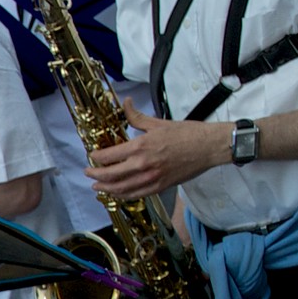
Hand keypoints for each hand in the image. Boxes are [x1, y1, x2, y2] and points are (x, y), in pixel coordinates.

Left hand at [86, 101, 227, 199]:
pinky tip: (117, 192)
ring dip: (105, 188)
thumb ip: (137, 117)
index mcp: (140, 147)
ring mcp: (150, 179)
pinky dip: (122, 195)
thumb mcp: (158, 123)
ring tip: (97, 185)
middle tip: (88, 172)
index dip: (96, 158)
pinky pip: (135, 195)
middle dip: (95, 174)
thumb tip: (126, 102)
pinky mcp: (159, 187)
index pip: (108, 156)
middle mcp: (142, 165)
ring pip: (120, 189)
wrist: (209, 147)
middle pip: (109, 175)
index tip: (92, 156)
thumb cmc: (187, 133)